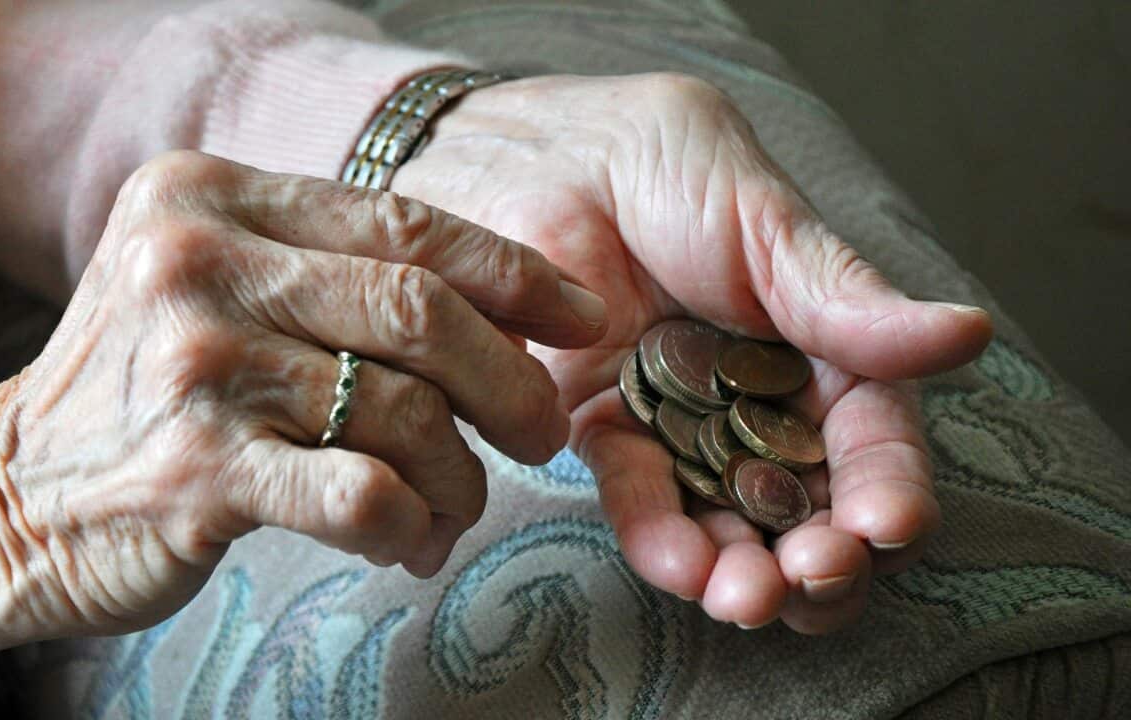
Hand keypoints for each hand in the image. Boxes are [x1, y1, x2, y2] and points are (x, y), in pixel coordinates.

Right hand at [0, 151, 604, 654]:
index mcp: (214, 196)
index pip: (406, 222)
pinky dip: (410, 522)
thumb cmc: (146, 394)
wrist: (4, 497)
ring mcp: (194, 364)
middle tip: (541, 433)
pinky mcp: (195, 469)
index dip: (515, 272)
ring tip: (452, 504)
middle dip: (513, 381)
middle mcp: (197, 260)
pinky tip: (403, 538)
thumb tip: (507, 316)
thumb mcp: (218, 289)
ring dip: (459, 473)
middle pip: (422, 310)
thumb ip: (332, 276)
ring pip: (407, 411)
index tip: (583, 316)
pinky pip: (363, 493)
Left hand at [392, 74, 992, 632]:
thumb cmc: (662, 167)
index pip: (872, 438)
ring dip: (745, 572)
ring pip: (729, 521)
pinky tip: (681, 564)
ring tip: (745, 597)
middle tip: (814, 576)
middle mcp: (760, 402)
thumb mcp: (764, 221)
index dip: (888, 487)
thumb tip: (966, 334)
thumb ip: (845, 297)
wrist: (540, 157)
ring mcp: (683, 426)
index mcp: (820, 349)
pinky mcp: (606, 433)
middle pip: (808, 504)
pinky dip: (661, 538)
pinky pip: (639, 497)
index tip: (888, 524)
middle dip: (822, 557)